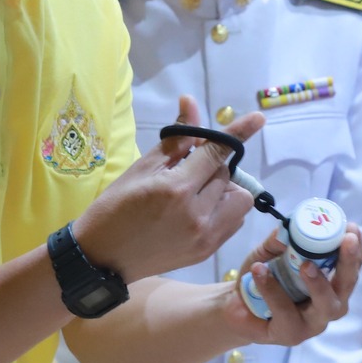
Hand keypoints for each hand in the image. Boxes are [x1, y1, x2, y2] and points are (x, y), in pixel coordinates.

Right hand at [73, 97, 263, 280]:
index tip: (258, 118)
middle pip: (226, 174)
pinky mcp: (208, 251)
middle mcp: (198, 214)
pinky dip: (225, 209)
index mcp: (177, 189)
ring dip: (225, 188)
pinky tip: (201, 209)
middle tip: (188, 170)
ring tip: (197, 192)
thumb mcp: (142, 167)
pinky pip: (235, 220)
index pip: (216, 153)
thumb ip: (176, 139)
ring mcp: (206, 236)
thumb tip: (191, 103)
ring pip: (240, 199)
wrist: (102, 258)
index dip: (238, 132)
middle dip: (211, 165)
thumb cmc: (115, 207)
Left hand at [215, 222, 361, 347]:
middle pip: (347, 285)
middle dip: (349, 262)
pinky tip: (259, 271)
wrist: (235, 308)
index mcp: (331, 283)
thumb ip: (276, 242)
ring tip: (307, 265)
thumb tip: (285, 229)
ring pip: (326, 305)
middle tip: (346, 241)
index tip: (351, 228)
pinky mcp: (291, 334)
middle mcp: (329, 304)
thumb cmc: (261, 279)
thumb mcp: (267, 254)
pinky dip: (272, 289)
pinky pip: (285, 312)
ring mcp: (313, 323)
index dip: (355, 247)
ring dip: (319, 283)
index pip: (352, 266)